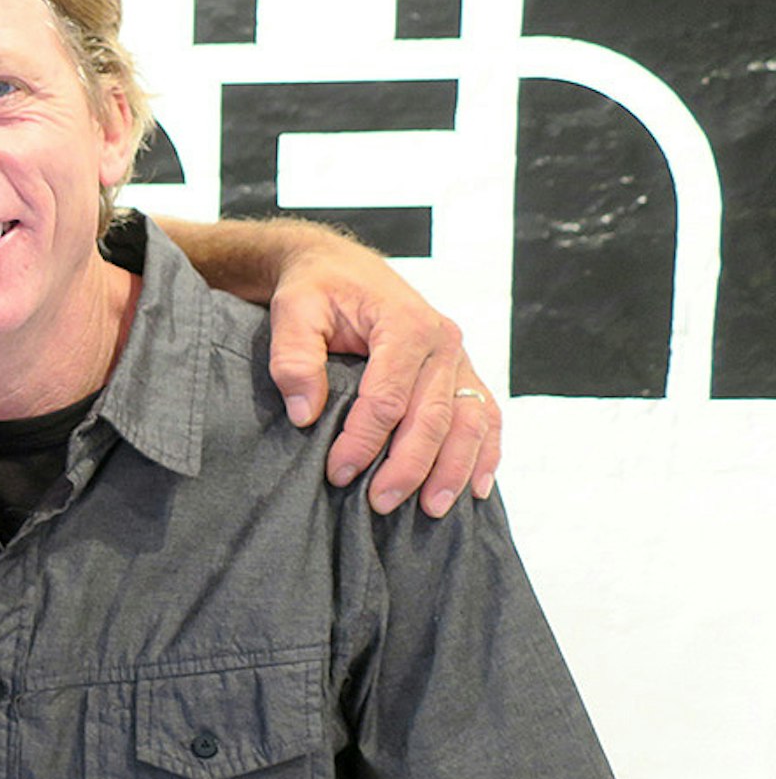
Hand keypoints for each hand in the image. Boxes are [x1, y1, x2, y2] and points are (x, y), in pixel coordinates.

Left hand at [267, 245, 501, 516]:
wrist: (340, 268)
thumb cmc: (316, 290)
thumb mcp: (293, 310)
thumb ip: (294, 357)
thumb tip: (305, 414)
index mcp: (404, 323)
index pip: (387, 398)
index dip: (363, 441)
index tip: (338, 473)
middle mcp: (443, 341)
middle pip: (433, 417)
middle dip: (408, 466)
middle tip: (380, 504)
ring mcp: (459, 359)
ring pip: (468, 423)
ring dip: (453, 470)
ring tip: (432, 510)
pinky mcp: (463, 374)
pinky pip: (486, 416)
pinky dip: (485, 453)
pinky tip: (475, 488)